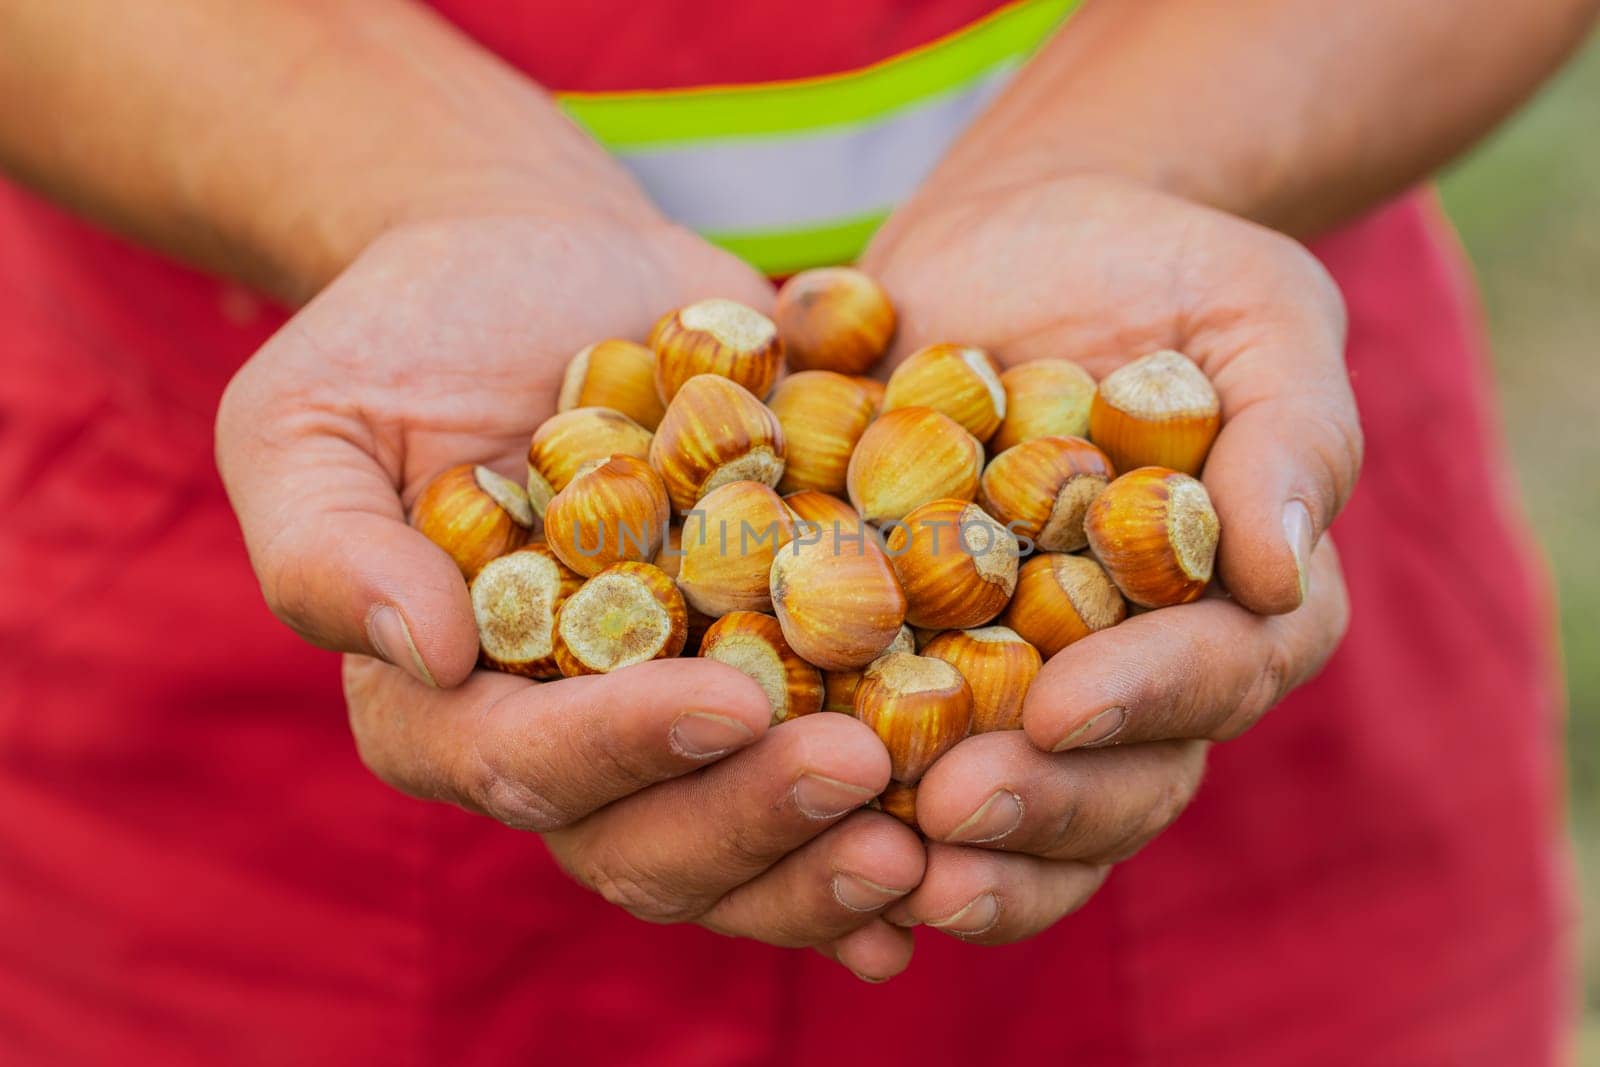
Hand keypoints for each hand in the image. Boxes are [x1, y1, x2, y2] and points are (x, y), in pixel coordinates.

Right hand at [217, 216, 923, 979]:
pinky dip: (892, 813)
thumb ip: (326, 545)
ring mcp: (673, 713)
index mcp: (445, 704)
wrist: (538, 264)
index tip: (727, 702)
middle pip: (646, 838)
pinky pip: (825, 766)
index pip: (519, 762)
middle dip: (753, 819)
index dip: (621, 750)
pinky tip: (968, 829)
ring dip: (836, 853)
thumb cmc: (405, 336)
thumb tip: (420, 654)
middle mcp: (567, 736)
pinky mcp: (767, 665)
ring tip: (938, 830)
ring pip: (745, 833)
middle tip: (864, 776)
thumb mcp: (309, 418)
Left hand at [860, 174, 1357, 941]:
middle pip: (1116, 778)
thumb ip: (1289, 432)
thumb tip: (1285, 574)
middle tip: (951, 815)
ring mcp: (1022, 674)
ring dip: (955, 853)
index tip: (1061, 707)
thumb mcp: (1255, 311)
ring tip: (882, 870)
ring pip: (1016, 801)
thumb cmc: (1157, 266)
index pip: (1218, 675)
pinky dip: (859, 806)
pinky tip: (796, 826)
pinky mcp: (915, 655)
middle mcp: (1133, 666)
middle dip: (1041, 808)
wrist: (1012, 236)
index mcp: (1234, 602)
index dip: (1145, 702)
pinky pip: (897, 750)